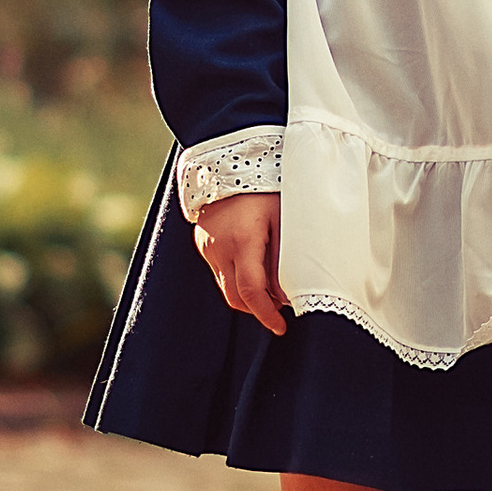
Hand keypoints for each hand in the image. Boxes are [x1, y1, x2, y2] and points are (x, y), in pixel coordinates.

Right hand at [193, 191, 289, 334]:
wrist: (229, 162)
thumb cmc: (265, 187)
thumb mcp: (284, 218)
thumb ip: (285, 257)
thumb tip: (288, 293)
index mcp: (243, 240)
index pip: (251, 291)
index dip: (266, 315)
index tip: (281, 327)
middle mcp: (219, 248)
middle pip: (235, 297)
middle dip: (258, 309)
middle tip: (281, 311)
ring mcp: (208, 247)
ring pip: (226, 286)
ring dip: (248, 295)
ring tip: (273, 288)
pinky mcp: (203, 244)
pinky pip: (220, 272)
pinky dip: (238, 278)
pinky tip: (256, 268)